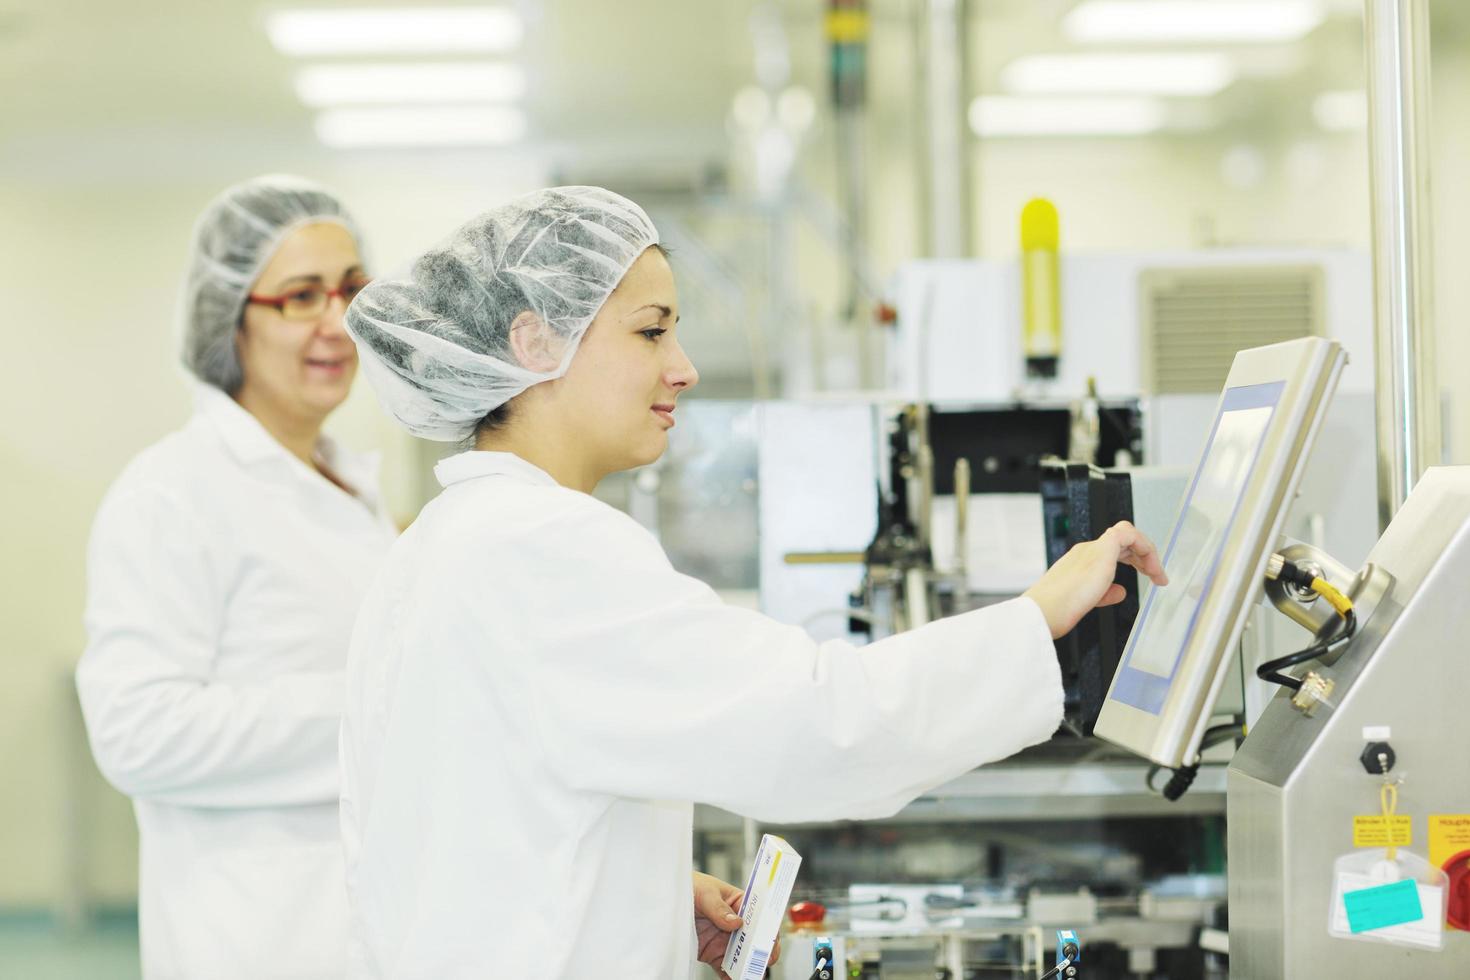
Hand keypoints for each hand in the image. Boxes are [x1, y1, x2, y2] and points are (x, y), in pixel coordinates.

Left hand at [693, 871, 780, 978]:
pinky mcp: (714, 955)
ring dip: (749, 968)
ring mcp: (726, 941)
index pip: (761, 917)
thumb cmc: (690, 887)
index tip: (769, 941)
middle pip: (756, 941)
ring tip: (748, 975)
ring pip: (744, 959)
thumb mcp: (705, 892)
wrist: (667, 900)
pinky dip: (732, 978)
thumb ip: (718, 908)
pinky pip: (727, 970)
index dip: (768, 930)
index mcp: (740, 904)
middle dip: (762, 953)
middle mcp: (737, 925)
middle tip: (762, 962)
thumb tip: (736, 922)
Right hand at [1023, 520, 1167, 638]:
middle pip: (1124, 541)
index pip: (1112, 551)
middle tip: (1157, 576)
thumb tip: (1121, 592)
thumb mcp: (1088, 601)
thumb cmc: (1058, 609)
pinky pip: (1129, 535)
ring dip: (1148, 553)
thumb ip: (1105, 594)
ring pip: (1128, 534)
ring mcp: (1094, 548)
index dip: (1133, 560)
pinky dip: (1145, 548)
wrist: (1046, 609)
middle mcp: (1087, 551)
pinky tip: (1151, 568)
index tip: (1145, 576)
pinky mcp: (1102, 549)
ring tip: (1158, 574)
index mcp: (1081, 562)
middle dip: (1144, 557)